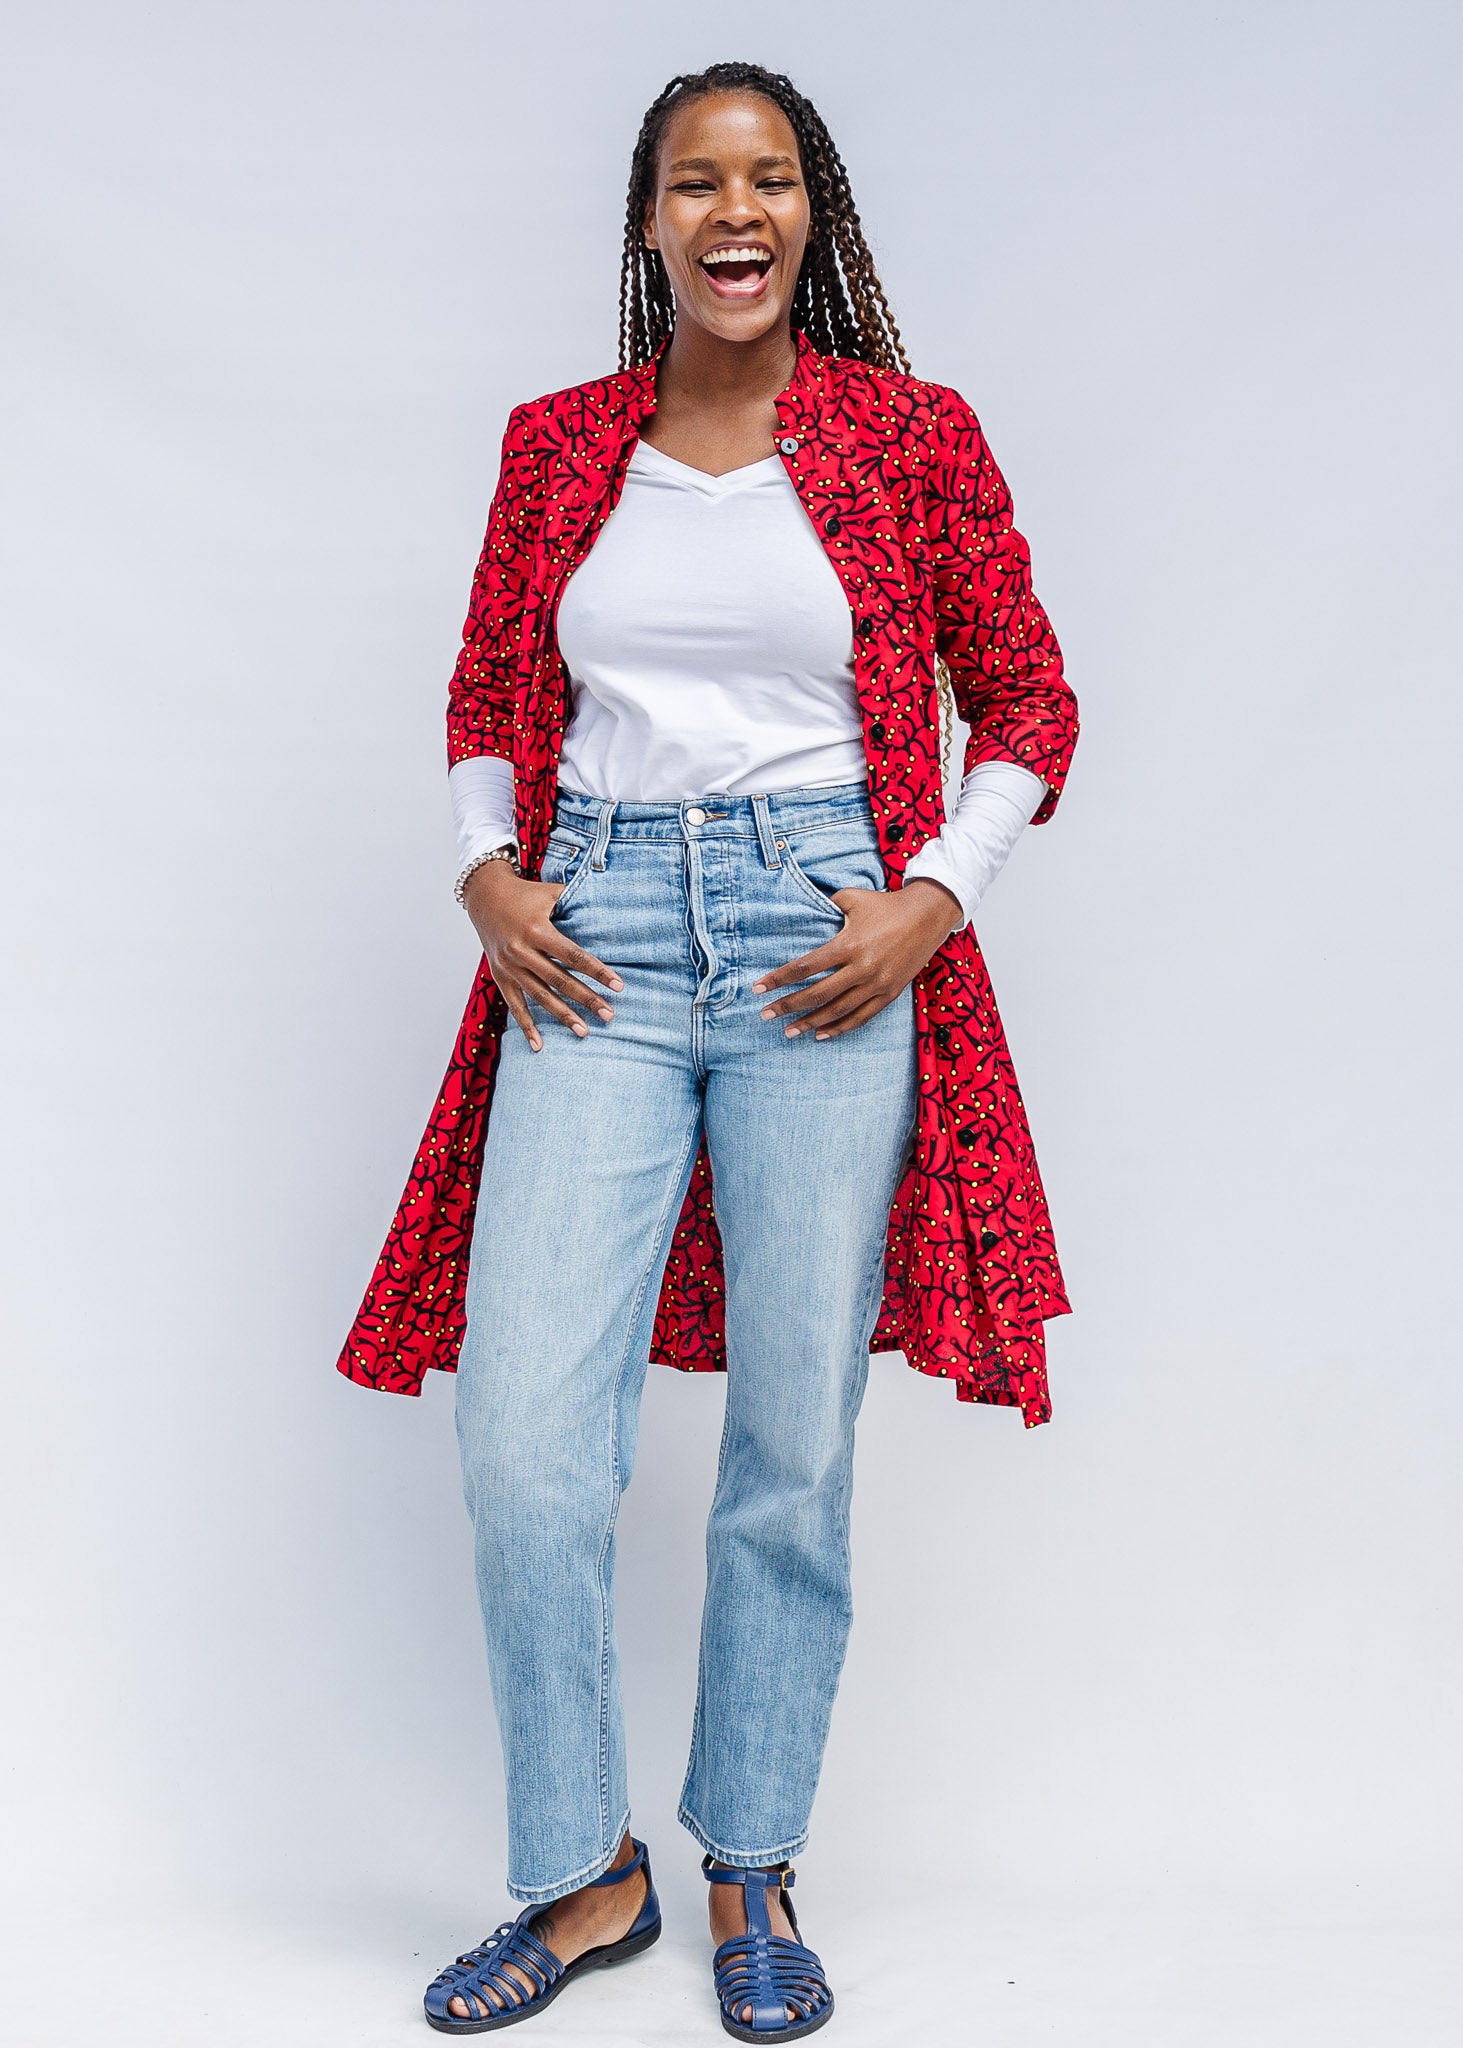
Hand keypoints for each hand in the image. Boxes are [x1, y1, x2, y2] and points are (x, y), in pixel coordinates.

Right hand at [463, 859, 622, 1051]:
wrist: (483, 895)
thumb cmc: (525, 894)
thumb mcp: (551, 893)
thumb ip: (577, 903)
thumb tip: (610, 909)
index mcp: (537, 929)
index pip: (573, 956)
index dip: (597, 972)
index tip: (618, 986)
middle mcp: (521, 950)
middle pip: (560, 980)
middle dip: (586, 999)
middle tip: (609, 1015)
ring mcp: (509, 966)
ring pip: (540, 997)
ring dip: (563, 1016)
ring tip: (584, 1032)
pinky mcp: (499, 975)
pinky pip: (515, 1005)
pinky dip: (526, 1026)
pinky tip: (539, 1045)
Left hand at [752, 880, 961, 1039]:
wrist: (928, 916)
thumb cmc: (885, 905)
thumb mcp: (852, 898)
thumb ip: (825, 905)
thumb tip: (801, 912)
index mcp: (849, 944)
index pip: (806, 966)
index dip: (779, 978)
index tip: (758, 988)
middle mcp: (862, 967)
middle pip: (817, 994)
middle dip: (787, 1006)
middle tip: (765, 1015)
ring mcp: (877, 984)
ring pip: (837, 1011)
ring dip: (810, 1023)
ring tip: (788, 1031)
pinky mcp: (890, 993)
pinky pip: (861, 1017)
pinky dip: (840, 1029)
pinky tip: (821, 1034)